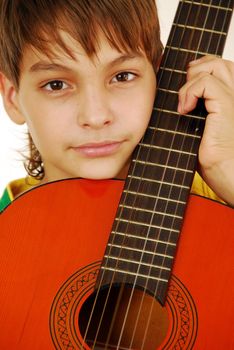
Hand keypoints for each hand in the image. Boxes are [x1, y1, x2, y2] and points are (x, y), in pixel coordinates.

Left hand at [178, 55, 233, 205]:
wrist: (224, 172)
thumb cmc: (211, 156)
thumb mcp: (197, 127)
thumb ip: (193, 108)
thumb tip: (176, 99)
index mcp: (229, 99)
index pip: (217, 69)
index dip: (198, 71)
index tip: (183, 91)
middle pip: (216, 62)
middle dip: (193, 70)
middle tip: (183, 95)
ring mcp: (233, 98)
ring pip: (213, 65)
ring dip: (191, 80)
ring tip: (184, 104)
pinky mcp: (226, 105)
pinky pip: (206, 82)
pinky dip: (190, 92)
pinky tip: (184, 110)